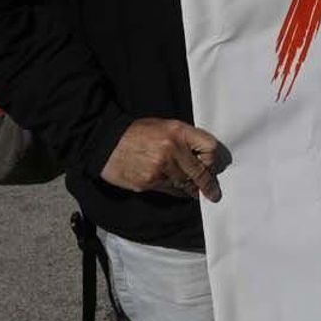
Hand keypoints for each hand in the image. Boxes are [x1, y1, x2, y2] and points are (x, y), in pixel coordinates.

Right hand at [99, 117, 224, 201]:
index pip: (209, 147)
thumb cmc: (136, 133)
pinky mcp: (149, 182)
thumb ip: (184, 140)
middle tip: (213, 194)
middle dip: (208, 185)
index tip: (212, 168)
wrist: (107, 142)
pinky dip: (175, 191)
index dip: (212, 160)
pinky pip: (170, 190)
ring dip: (189, 188)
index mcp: (178, 131)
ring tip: (192, 190)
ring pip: (185, 184)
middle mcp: (172, 149)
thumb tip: (201, 159)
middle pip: (200, 171)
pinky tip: (175, 188)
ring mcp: (160, 167)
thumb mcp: (164, 126)